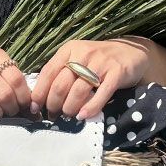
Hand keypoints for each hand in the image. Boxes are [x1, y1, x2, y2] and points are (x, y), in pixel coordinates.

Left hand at [28, 38, 153, 121]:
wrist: (130, 52)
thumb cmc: (98, 60)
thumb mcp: (77, 59)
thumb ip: (61, 73)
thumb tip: (41, 98)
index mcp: (69, 49)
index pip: (48, 72)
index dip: (39, 93)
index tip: (35, 108)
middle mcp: (83, 53)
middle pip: (61, 85)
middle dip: (54, 105)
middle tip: (54, 115)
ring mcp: (101, 62)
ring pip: (78, 91)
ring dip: (70, 108)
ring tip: (69, 116)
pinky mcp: (117, 72)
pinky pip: (100, 94)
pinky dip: (90, 108)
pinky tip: (83, 116)